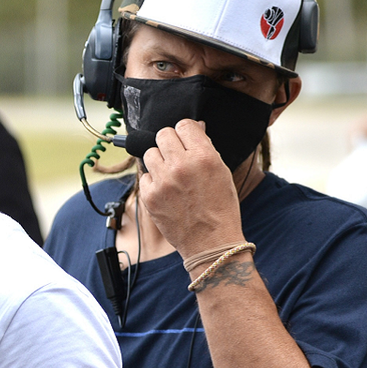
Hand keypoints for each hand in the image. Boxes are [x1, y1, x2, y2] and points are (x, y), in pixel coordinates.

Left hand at [136, 119, 245, 259]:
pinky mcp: (150, 196)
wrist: (210, 242)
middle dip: (170, 142)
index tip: (186, 140)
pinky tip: (166, 190)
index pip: (184, 125)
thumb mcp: (222, 173)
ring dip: (159, 159)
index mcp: (204, 157)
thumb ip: (205, 148)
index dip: (185, 131)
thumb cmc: (220, 208)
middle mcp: (181, 165)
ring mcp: (163, 181)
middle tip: (176, 155)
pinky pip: (144, 176)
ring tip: (170, 173)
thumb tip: (194, 128)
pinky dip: (153, 180)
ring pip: (150, 153)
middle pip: (163, 134)